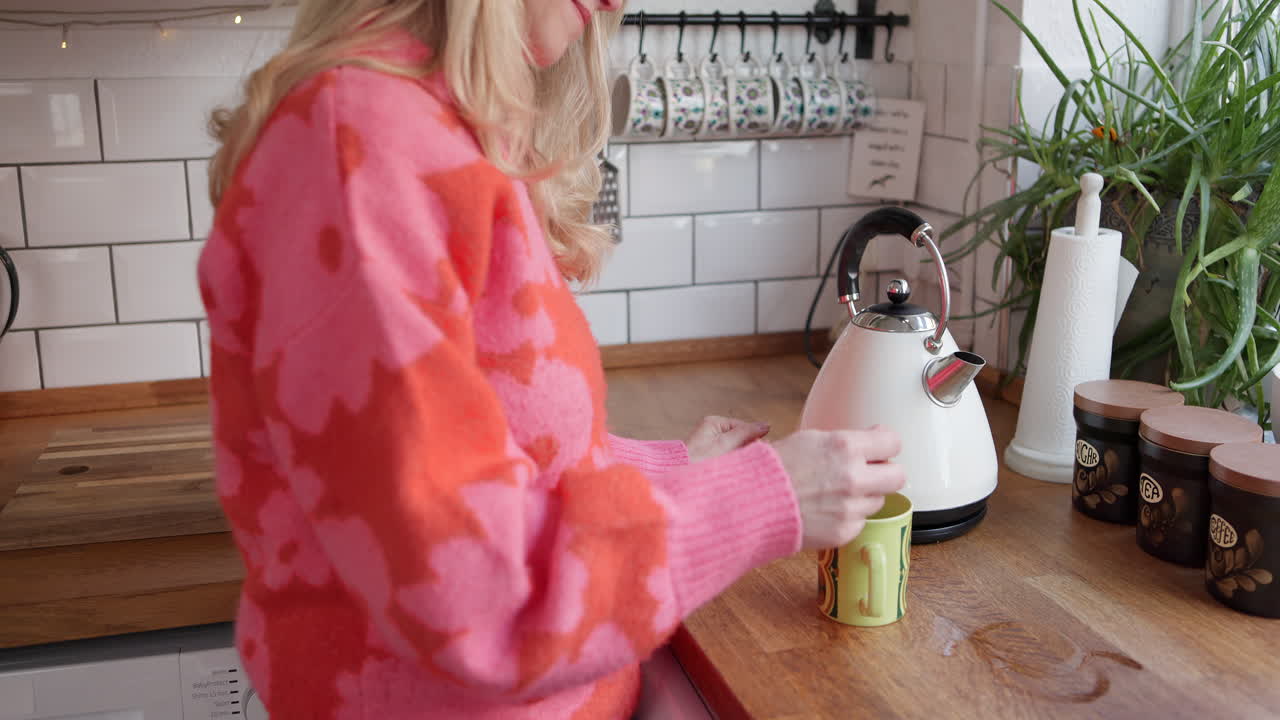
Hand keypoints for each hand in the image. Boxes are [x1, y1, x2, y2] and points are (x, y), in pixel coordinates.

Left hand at [686, 415, 771, 462]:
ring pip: (736, 449)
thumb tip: (766, 425)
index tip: (755, 452)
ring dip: (740, 458)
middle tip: (744, 461)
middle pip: (741, 438)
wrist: (682, 483)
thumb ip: (746, 433)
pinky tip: (731, 470)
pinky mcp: (711, 458)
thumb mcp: (725, 444)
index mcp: (714, 422)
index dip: (753, 440)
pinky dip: (733, 464)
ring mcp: (711, 445)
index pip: (744, 427)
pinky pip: (729, 458)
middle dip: (746, 450)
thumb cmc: (700, 462)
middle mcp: (712, 431)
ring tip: (735, 467)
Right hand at [772, 426, 905, 549]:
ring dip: (864, 496)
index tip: (880, 447)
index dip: (885, 444)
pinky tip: (827, 510)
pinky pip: (860, 521)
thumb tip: (872, 439)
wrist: (751, 503)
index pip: (893, 442)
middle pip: (898, 475)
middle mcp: (854, 477)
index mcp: (845, 447)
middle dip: (886, 472)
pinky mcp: (845, 531)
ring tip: (837, 493)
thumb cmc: (774, 469)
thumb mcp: (810, 439)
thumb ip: (846, 442)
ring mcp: (851, 507)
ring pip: (878, 500)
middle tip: (871, 472)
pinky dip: (848, 516)